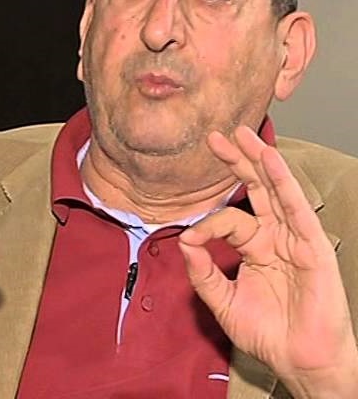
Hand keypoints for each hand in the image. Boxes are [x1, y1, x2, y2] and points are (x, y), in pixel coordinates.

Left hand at [178, 126, 357, 395]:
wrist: (299, 361)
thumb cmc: (267, 332)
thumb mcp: (224, 301)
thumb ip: (203, 272)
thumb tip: (183, 240)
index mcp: (255, 246)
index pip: (229, 218)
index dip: (207, 223)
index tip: (190, 239)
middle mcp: (275, 235)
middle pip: (255, 189)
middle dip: (236, 161)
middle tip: (215, 137)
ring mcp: (294, 238)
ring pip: (276, 190)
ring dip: (259, 160)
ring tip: (243, 134)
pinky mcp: (311, 246)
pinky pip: (295, 208)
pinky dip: (283, 182)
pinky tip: (269, 159)